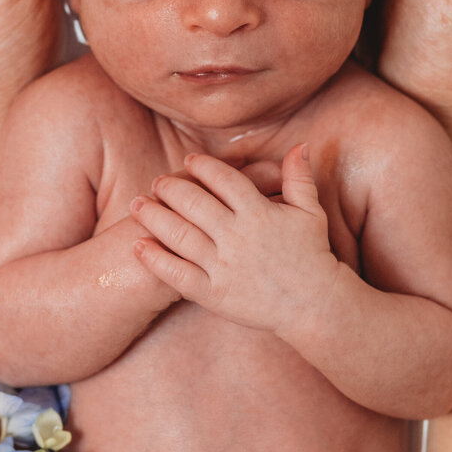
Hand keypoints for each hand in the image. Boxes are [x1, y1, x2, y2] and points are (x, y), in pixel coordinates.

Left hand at [128, 146, 337, 335]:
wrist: (314, 305)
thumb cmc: (313, 256)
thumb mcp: (311, 212)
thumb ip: (299, 178)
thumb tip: (299, 145)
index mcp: (259, 213)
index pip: (224, 179)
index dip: (203, 167)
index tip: (188, 161)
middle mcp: (237, 237)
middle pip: (193, 203)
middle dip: (170, 188)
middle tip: (156, 182)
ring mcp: (223, 267)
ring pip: (179, 235)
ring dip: (154, 216)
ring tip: (137, 205)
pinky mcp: (214, 294)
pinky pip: (177, 274)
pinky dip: (155, 259)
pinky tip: (138, 245)